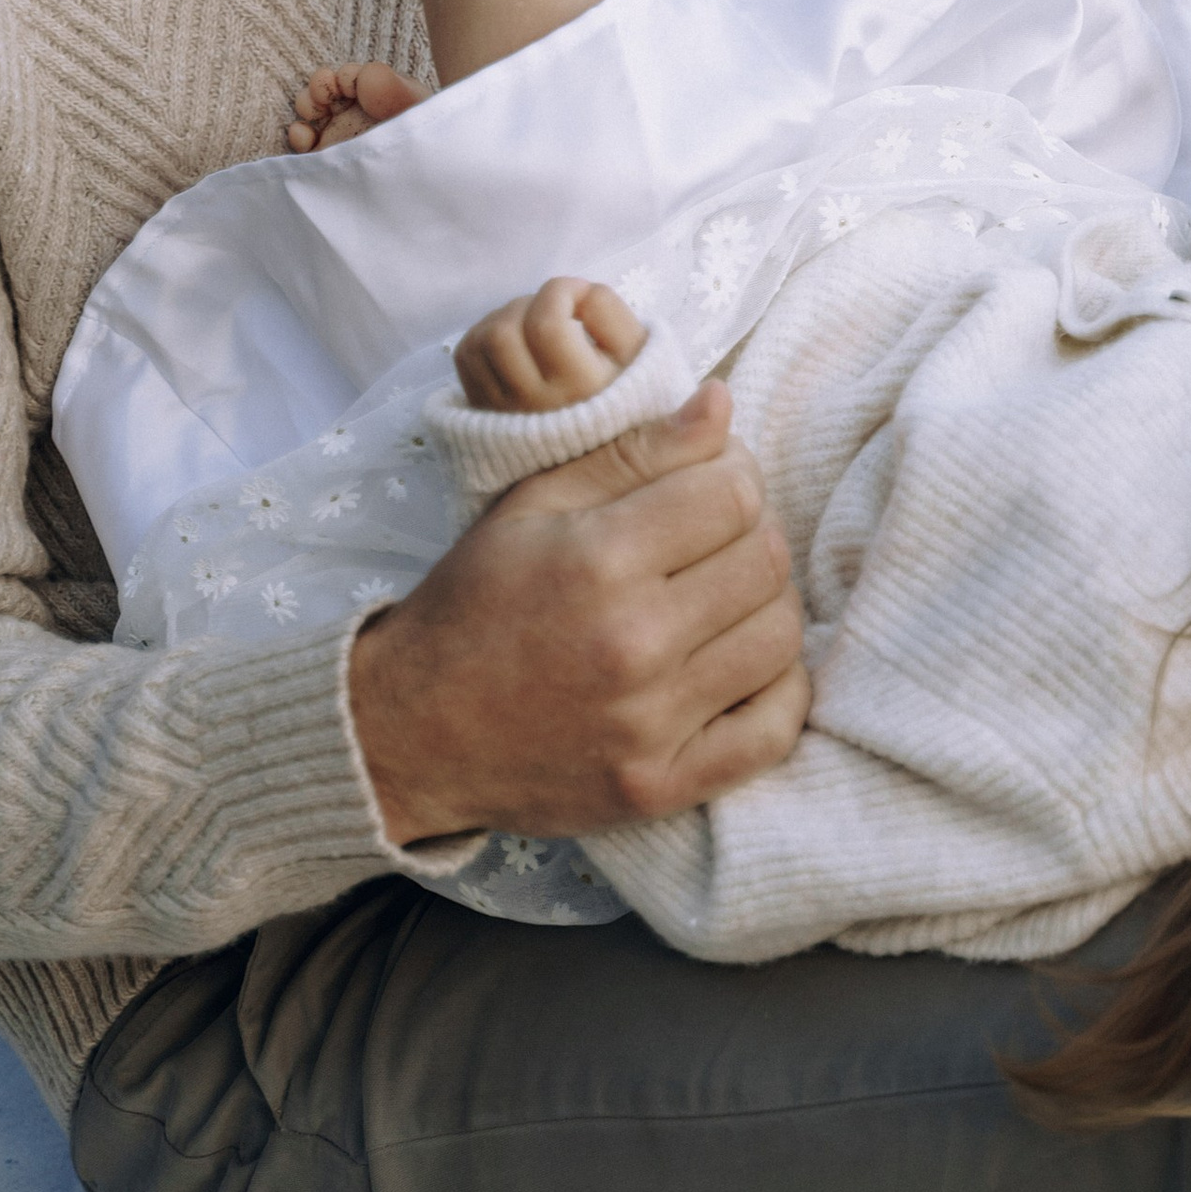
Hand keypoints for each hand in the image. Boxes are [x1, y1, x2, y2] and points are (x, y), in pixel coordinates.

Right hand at [348, 380, 807, 845]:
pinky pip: (774, 729)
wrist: (411, 732)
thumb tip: (721, 404)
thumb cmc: (473, 606)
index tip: (709, 482)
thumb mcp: (531, 506)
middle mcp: (632, 643)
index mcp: (597, 560)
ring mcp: (650, 724)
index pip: (734, 493)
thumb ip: (632, 452)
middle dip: (752, 533)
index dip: (733, 474)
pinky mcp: (661, 787)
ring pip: (779, 637)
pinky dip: (777, 689)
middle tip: (716, 538)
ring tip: (723, 597)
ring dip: (765, 605)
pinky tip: (739, 663)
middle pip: (766, 560)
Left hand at [455, 275, 646, 413]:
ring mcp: (504, 410)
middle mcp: (536, 403)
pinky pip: (467, 358)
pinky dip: (483, 333)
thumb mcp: (635, 351)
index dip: (559, 291)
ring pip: (481, 342)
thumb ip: (609, 311)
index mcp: (579, 387)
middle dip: (529, 302)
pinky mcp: (485, 410)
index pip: (546, 325)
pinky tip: (514, 338)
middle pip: (504, 332)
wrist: (603, 446)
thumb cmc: (620, 386)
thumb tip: (575, 290)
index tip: (579, 292)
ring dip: (505, 315)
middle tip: (555, 308)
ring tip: (533, 321)